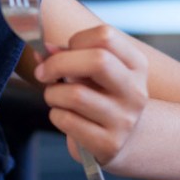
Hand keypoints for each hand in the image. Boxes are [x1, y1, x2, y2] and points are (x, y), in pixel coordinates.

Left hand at [33, 24, 148, 165]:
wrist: (124, 140)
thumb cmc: (101, 97)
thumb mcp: (94, 73)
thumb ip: (70, 55)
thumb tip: (44, 49)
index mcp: (136, 65)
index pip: (106, 36)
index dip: (76, 40)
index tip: (62, 52)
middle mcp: (135, 91)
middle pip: (98, 61)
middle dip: (58, 63)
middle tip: (43, 72)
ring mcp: (125, 119)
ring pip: (75, 94)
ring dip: (52, 93)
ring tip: (55, 97)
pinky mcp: (109, 143)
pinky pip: (67, 120)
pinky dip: (55, 114)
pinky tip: (63, 115)